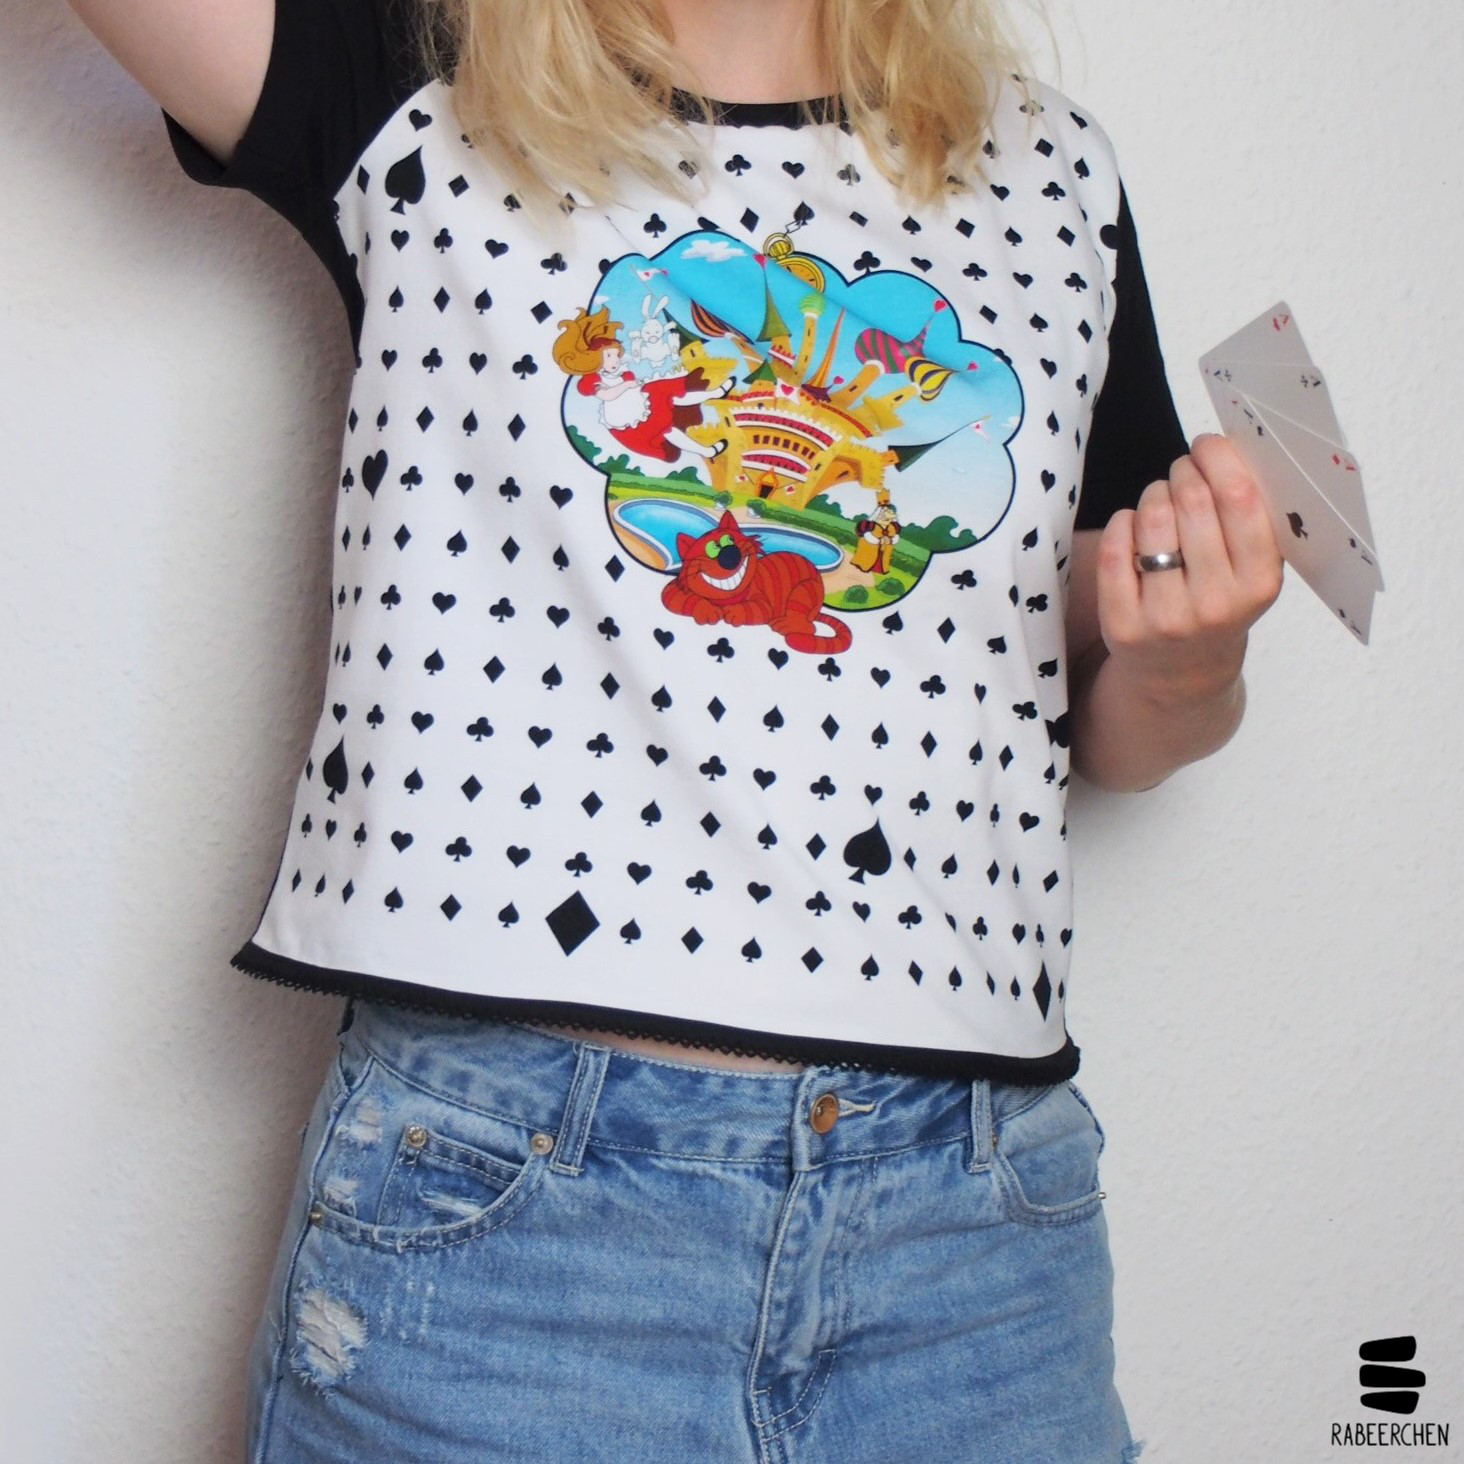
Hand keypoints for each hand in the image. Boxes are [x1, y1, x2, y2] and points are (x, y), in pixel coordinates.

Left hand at [1096, 434, 1283, 704]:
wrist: (1181, 674)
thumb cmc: (1218, 602)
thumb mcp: (1251, 570)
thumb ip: (1247, 519)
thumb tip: (1221, 449)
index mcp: (1259, 583)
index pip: (1240, 499)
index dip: (1219, 458)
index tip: (1206, 445)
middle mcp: (1215, 604)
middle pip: (1192, 501)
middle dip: (1182, 472)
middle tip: (1181, 472)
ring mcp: (1167, 618)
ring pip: (1151, 518)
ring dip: (1152, 495)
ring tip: (1160, 504)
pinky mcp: (1123, 625)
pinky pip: (1114, 547)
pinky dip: (1122, 523)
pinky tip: (1133, 528)